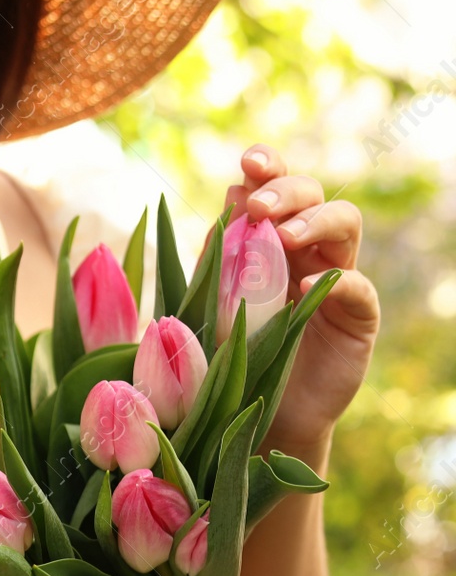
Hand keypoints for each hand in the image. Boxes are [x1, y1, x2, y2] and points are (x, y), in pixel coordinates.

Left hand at [225, 145, 379, 451]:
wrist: (262, 412)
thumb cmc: (234, 356)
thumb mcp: (216, 303)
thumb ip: (219, 258)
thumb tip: (226, 200)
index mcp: (267, 238)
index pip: (274, 189)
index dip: (267, 167)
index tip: (248, 163)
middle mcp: (306, 249)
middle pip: (312, 195)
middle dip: (286, 191)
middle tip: (258, 207)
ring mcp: (336, 278)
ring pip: (345, 224)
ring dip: (314, 221)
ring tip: (286, 236)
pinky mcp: (358, 315)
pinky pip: (358, 287)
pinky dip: (335, 281)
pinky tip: (305, 287)